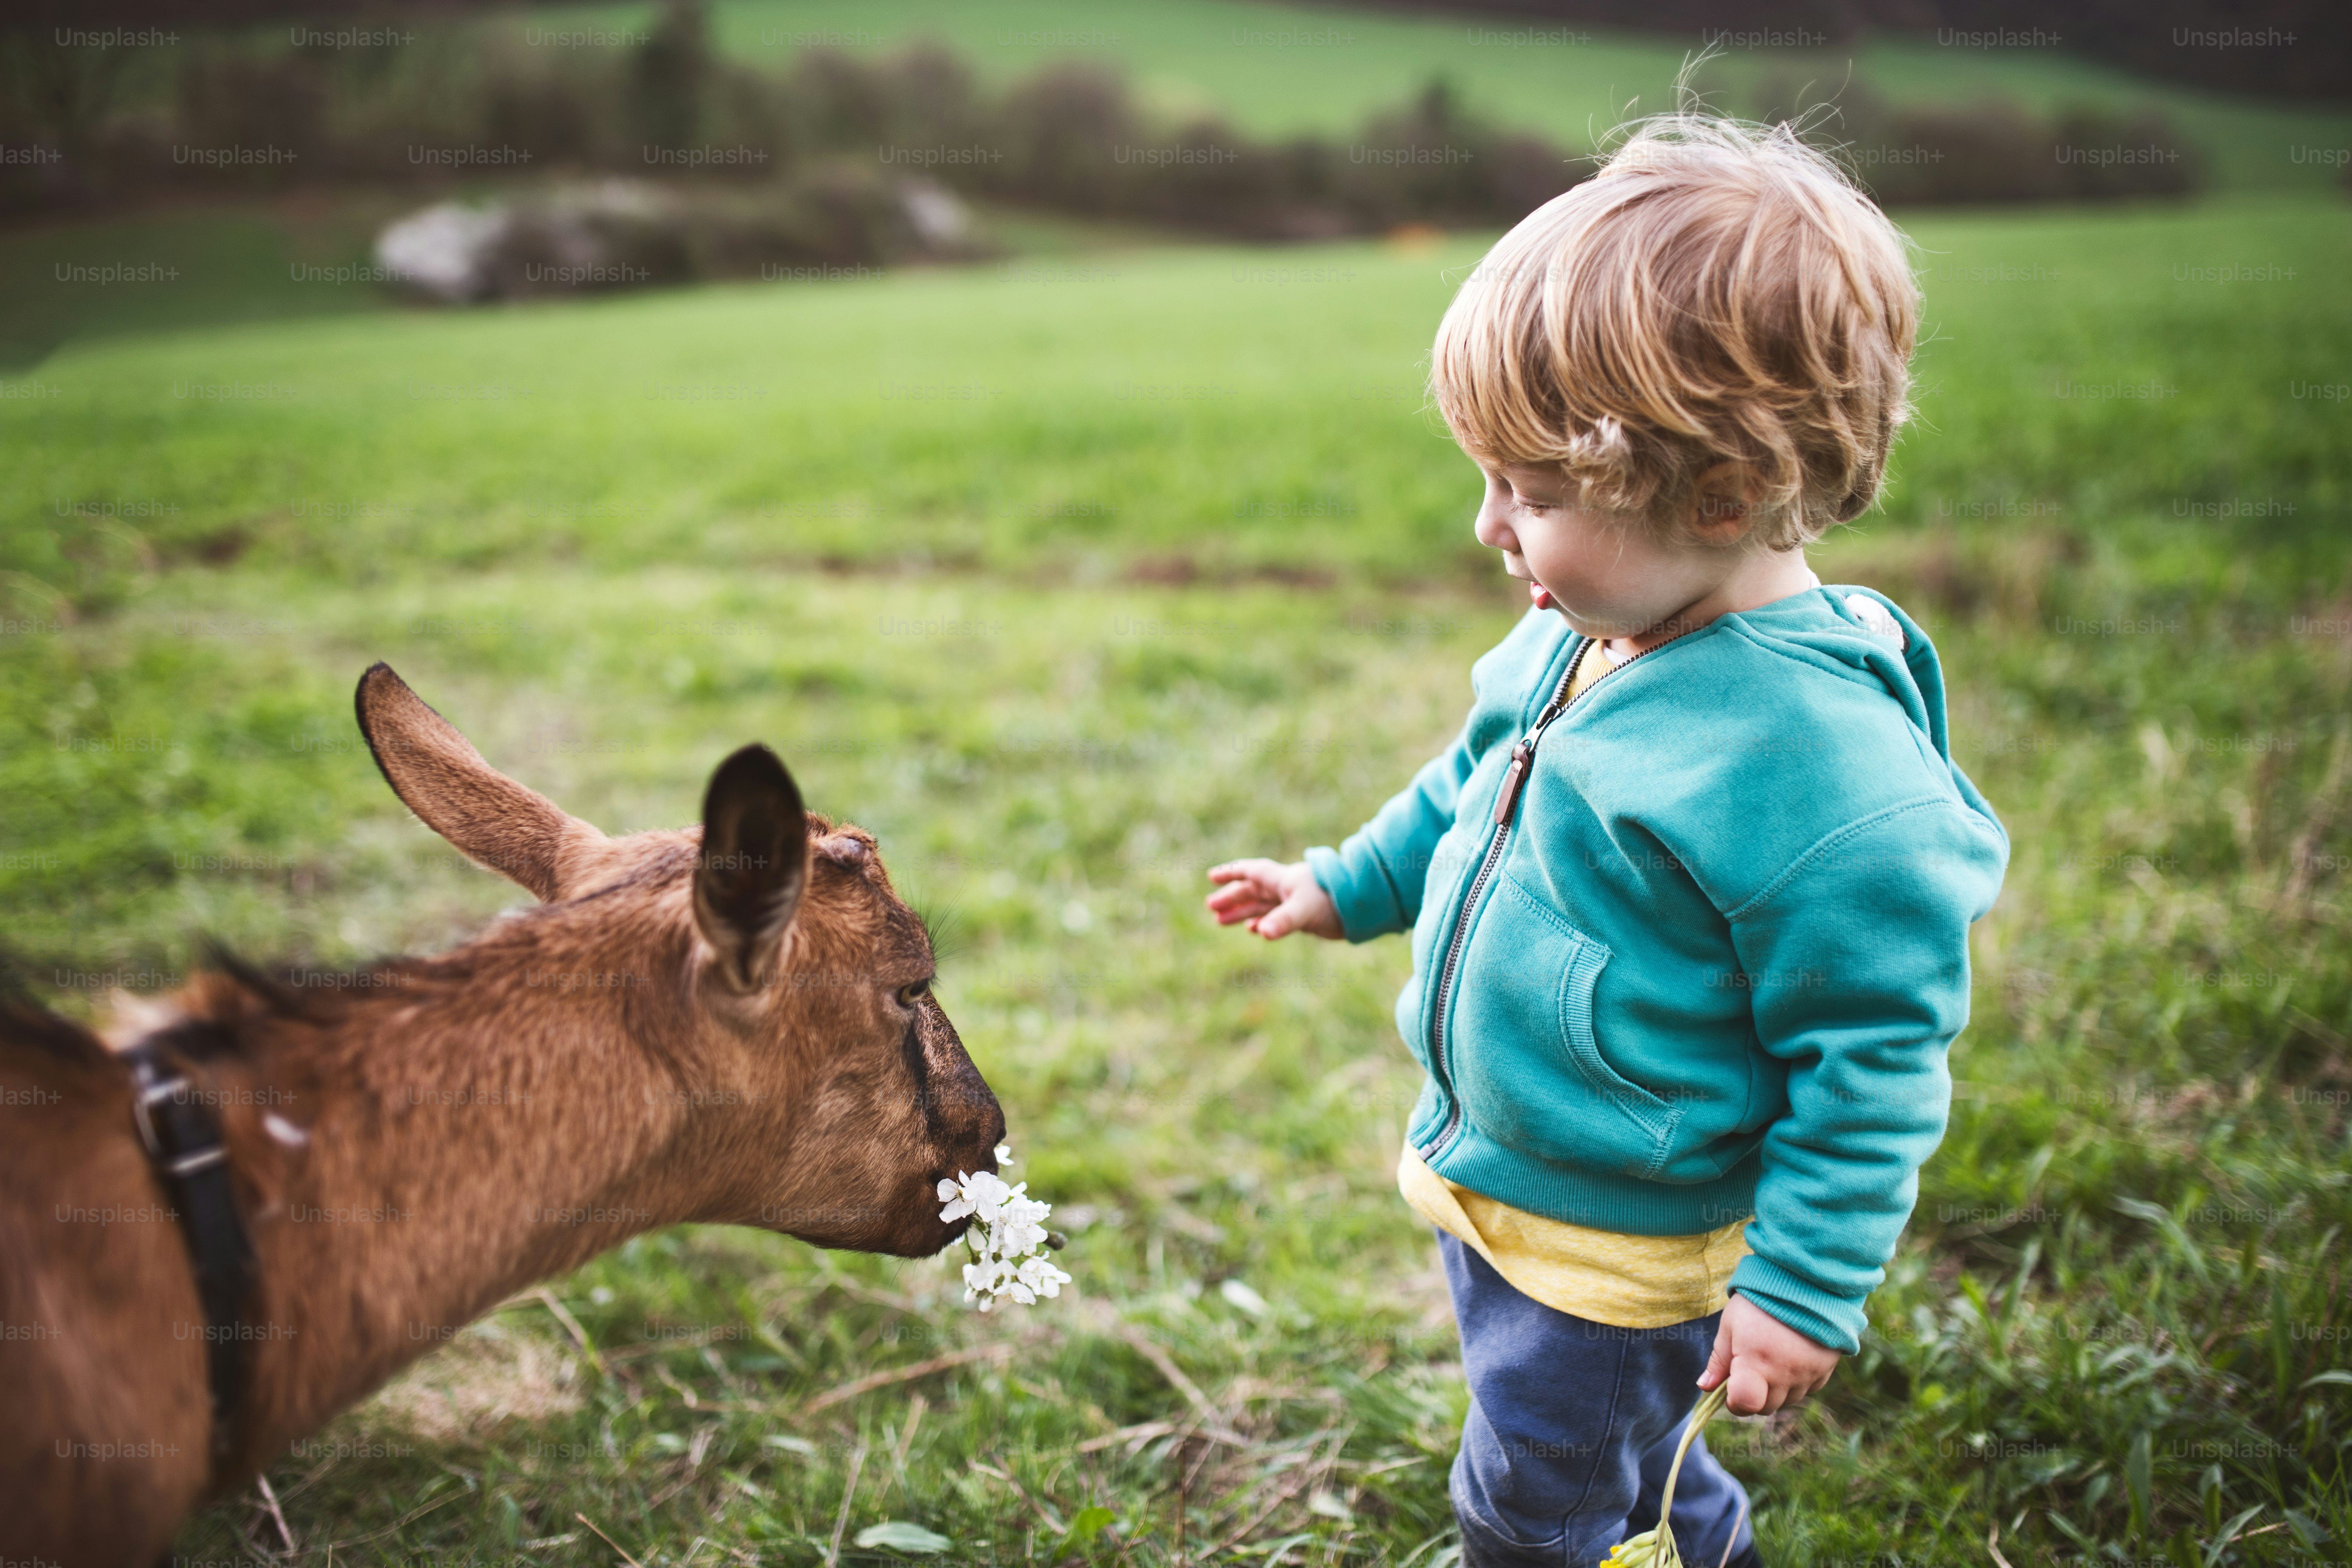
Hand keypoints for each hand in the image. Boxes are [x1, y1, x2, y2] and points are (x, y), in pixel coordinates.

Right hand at [1205, 858, 1342, 940]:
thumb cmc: (1332, 901)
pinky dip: (1262, 922)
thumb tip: (1262, 933)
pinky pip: (1275, 917)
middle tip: (1211, 907)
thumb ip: (1283, 921)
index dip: (1231, 873)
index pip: (1251, 872)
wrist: (1362, 906)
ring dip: (1242, 912)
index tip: (1212, 876)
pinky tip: (1254, 931)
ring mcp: (1294, 901)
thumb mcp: (1303, 911)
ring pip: (1261, 905)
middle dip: (1232, 897)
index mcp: (1282, 880)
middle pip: (1252, 890)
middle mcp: (1285, 888)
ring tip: (1221, 921)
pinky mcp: (1303, 915)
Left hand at [1698, 1294, 1841, 1414]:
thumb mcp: (1731, 1324)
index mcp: (1757, 1362)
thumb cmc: (1760, 1300)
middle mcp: (1785, 1374)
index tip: (1731, 1387)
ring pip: (1787, 1400)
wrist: (1806, 1282)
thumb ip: (1719, 1359)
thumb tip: (1705, 1387)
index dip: (1735, 1402)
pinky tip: (1791, 1356)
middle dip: (1754, 1393)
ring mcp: (1808, 1374)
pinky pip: (1807, 1389)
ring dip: (1776, 1388)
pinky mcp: (1825, 1370)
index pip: (1745, 1404)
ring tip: (1772, 1355)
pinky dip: (1796, 1381)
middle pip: (1766, 1406)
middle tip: (1750, 1364)